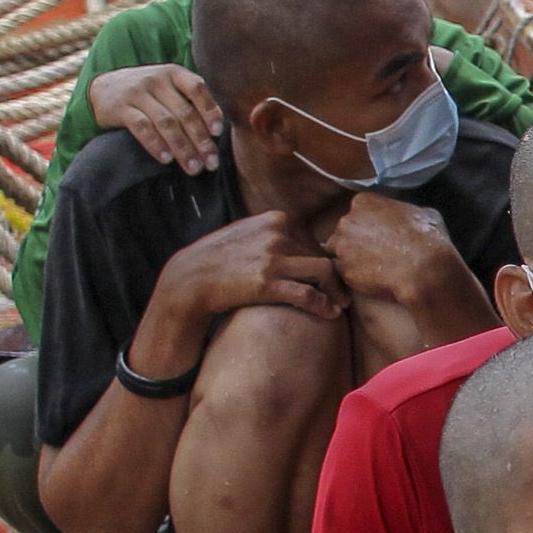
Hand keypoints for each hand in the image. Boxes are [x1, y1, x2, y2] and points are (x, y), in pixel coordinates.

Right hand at [92, 63, 221, 173]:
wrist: (104, 87)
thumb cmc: (148, 92)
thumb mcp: (169, 86)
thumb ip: (190, 100)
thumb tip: (219, 130)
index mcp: (174, 73)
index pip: (197, 89)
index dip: (210, 110)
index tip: (218, 132)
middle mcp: (157, 80)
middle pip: (184, 112)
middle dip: (200, 140)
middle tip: (211, 162)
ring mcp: (138, 93)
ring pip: (166, 123)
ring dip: (182, 148)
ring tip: (193, 167)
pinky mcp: (121, 108)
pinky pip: (142, 128)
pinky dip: (156, 145)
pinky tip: (166, 159)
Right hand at [144, 211, 344, 367]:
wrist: (190, 279)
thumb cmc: (220, 259)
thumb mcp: (249, 233)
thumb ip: (276, 234)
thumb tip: (304, 242)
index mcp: (276, 219)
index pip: (314, 240)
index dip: (324, 260)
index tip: (328, 276)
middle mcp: (278, 235)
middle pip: (323, 255)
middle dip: (334, 277)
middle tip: (341, 294)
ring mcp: (273, 259)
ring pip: (323, 272)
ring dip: (336, 291)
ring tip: (339, 304)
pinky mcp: (268, 284)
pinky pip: (308, 294)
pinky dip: (324, 305)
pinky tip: (330, 314)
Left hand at [328, 191, 467, 307]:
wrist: (425, 271)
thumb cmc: (428, 240)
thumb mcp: (425, 214)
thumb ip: (406, 212)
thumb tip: (408, 217)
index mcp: (363, 202)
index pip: (358, 212)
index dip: (369, 225)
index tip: (380, 236)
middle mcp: (346, 220)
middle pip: (345, 231)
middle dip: (357, 241)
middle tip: (376, 254)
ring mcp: (342, 246)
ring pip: (340, 252)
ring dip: (352, 259)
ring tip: (374, 269)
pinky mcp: (343, 270)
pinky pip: (344, 273)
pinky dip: (355, 277)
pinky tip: (373, 280)